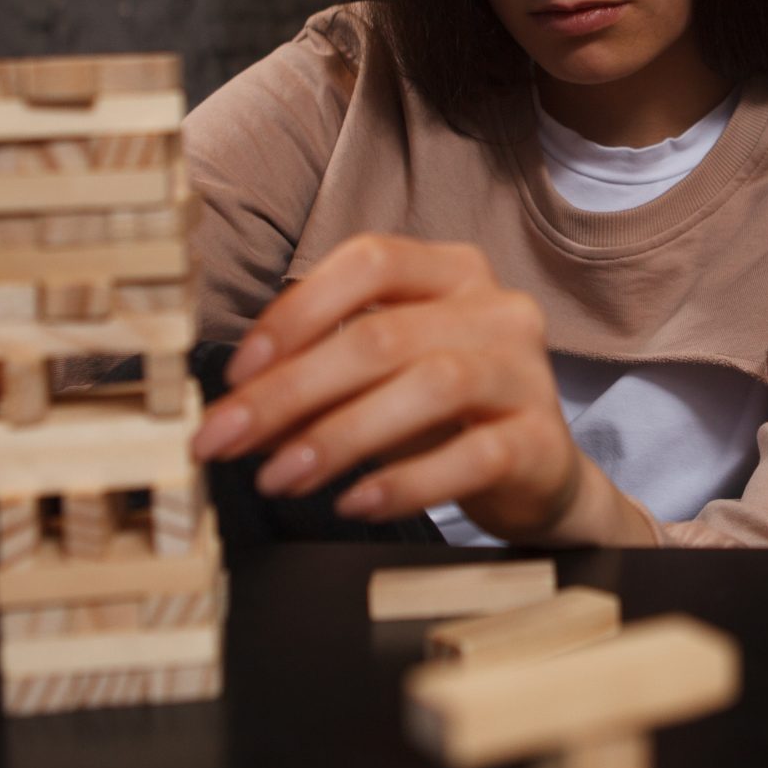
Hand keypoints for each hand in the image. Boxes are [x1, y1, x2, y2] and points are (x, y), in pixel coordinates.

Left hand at [190, 235, 600, 540]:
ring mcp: (527, 372)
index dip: (296, 313)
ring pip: (430, 387)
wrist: (541, 476)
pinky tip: (354, 504)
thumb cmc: (449, 416)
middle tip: (225, 440)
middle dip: (290, 390)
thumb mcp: (382, 381)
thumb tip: (234, 411)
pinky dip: (405, 482)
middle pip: (384, 334)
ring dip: (339, 436)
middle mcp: (497, 309)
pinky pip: (472, 456)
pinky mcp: (542, 441)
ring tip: (279, 478)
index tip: (235, 374)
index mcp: (453, 272)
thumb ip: (319, 381)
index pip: (369, 262)